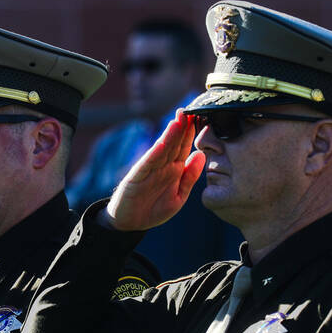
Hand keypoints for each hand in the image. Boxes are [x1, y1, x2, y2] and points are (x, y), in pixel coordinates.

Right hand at [102, 110, 204, 230]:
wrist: (130, 223)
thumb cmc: (154, 209)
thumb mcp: (179, 197)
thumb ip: (190, 177)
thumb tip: (201, 154)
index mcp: (174, 169)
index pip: (184, 147)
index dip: (192, 133)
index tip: (201, 117)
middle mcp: (162, 166)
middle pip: (174, 143)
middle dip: (182, 126)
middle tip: (190, 109)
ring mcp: (149, 170)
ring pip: (162, 149)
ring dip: (170, 134)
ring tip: (179, 119)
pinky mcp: (137, 177)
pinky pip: (147, 164)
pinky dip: (155, 153)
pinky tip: (162, 143)